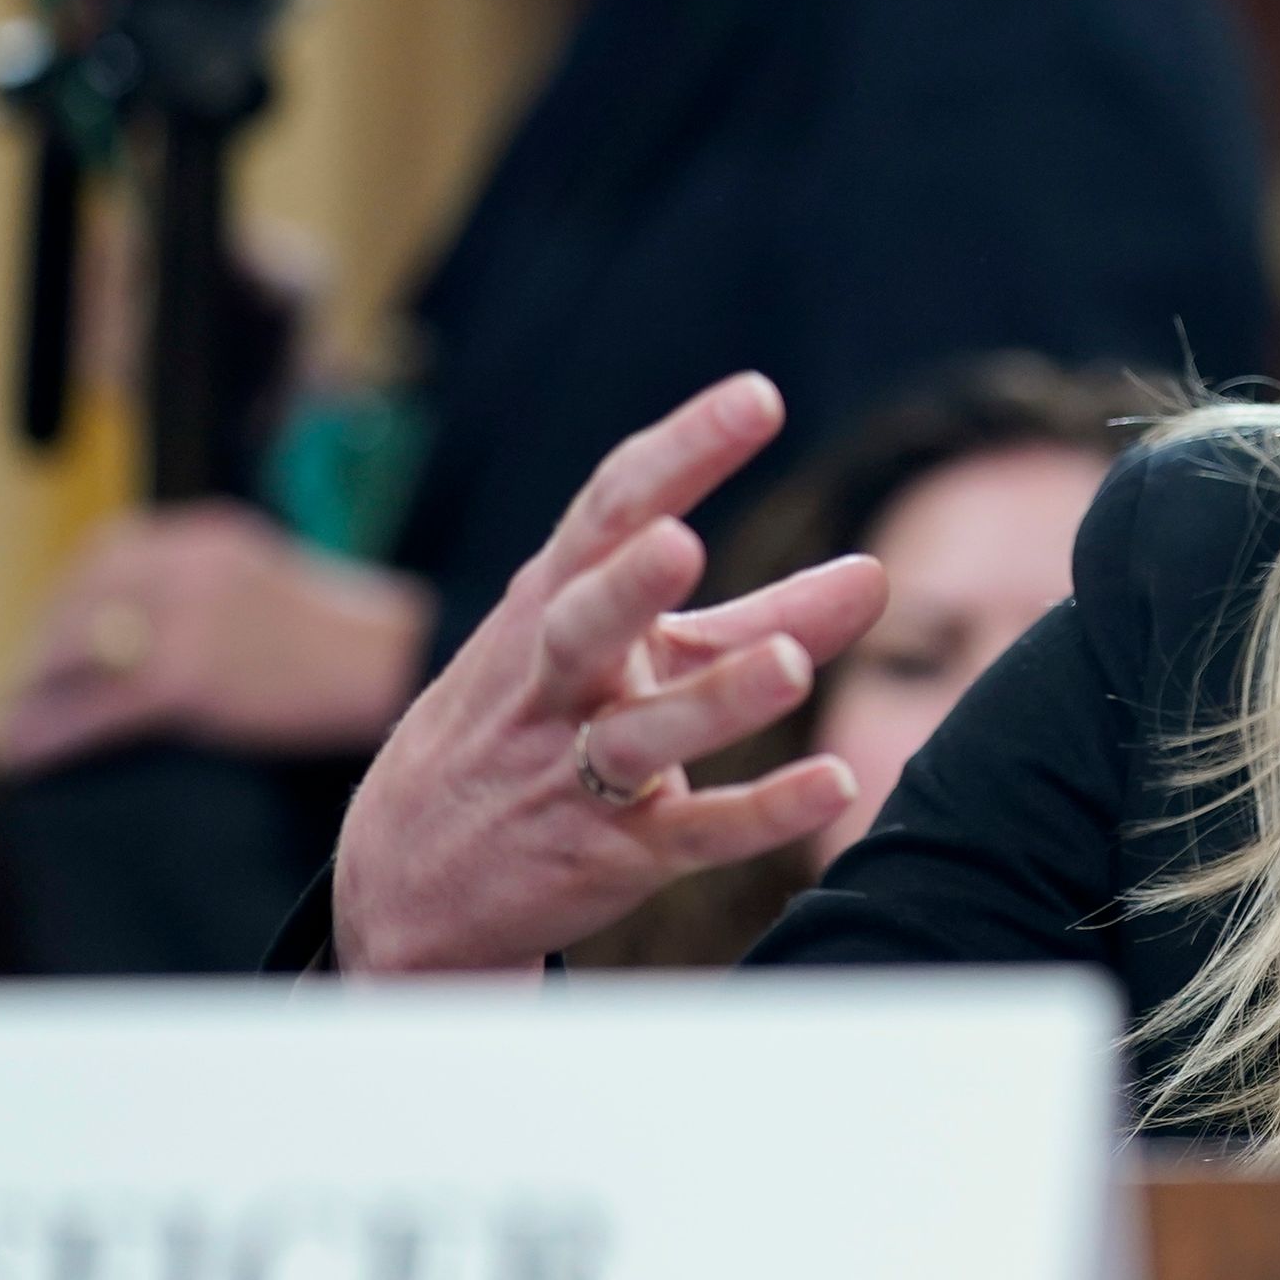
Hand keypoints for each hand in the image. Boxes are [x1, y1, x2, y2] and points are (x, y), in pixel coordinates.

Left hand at [0, 504, 429, 772]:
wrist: (404, 669)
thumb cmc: (351, 644)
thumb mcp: (274, 584)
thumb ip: (212, 590)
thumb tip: (143, 633)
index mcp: (209, 535)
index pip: (110, 556)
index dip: (69, 602)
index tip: (53, 641)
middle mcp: (185, 565)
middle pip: (81, 602)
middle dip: (44, 651)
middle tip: (24, 693)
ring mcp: (183, 620)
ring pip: (74, 653)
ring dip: (35, 692)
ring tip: (14, 728)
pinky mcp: (184, 680)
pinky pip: (95, 709)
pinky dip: (51, 734)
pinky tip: (26, 758)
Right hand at [333, 374, 887, 974]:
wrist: (405, 883)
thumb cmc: (535, 732)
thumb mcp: (629, 661)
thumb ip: (754, 617)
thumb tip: (875, 574)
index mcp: (551, 609)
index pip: (609, 513)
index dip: (681, 453)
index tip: (758, 397)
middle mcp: (553, 686)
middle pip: (583, 624)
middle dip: (627, 585)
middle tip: (682, 542)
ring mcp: (573, 776)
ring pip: (641, 737)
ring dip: (715, 701)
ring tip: (790, 666)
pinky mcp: (607, 859)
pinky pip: (689, 834)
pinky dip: (761, 814)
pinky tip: (836, 784)